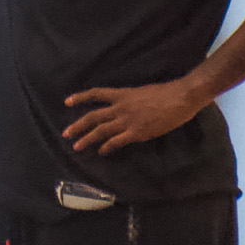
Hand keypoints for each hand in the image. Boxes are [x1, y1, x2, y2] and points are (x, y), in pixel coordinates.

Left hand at [63, 78, 209, 152]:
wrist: (179, 98)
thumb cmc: (166, 92)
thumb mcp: (142, 92)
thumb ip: (131, 100)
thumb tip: (125, 106)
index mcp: (122, 94)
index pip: (96, 94)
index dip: (81, 97)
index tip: (67, 102)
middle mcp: (120, 107)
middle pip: (93, 117)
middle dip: (78, 126)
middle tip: (66, 134)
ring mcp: (127, 120)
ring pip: (101, 131)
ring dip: (87, 139)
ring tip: (76, 146)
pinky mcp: (136, 132)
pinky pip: (117, 141)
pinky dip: (107, 147)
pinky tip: (101, 152)